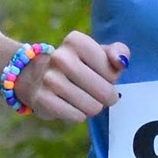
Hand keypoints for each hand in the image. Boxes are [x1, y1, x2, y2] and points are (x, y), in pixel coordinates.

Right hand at [15, 31, 129, 122]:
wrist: (36, 76)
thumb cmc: (78, 65)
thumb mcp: (98, 53)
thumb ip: (118, 52)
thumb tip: (121, 62)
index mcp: (76, 41)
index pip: (112, 71)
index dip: (111, 78)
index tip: (101, 74)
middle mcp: (60, 57)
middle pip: (104, 91)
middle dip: (106, 97)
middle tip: (98, 93)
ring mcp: (49, 79)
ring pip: (92, 106)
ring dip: (93, 107)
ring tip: (85, 99)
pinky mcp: (42, 99)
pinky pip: (77, 116)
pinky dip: (79, 115)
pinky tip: (71, 106)